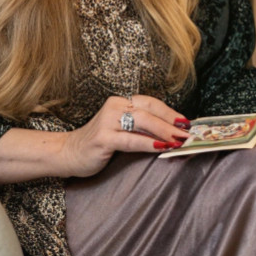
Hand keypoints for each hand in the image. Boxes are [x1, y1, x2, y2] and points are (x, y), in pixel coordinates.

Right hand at [60, 94, 191, 177]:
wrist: (68, 153)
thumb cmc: (99, 143)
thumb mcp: (121, 131)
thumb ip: (141, 128)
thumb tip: (171, 133)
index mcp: (120, 102)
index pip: (151, 103)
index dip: (170, 112)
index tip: (186, 123)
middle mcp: (114, 107)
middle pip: (149, 111)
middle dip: (171, 123)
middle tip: (187, 134)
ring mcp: (107, 122)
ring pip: (142, 122)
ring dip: (164, 132)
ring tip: (179, 141)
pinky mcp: (103, 138)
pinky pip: (131, 139)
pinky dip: (148, 143)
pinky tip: (161, 147)